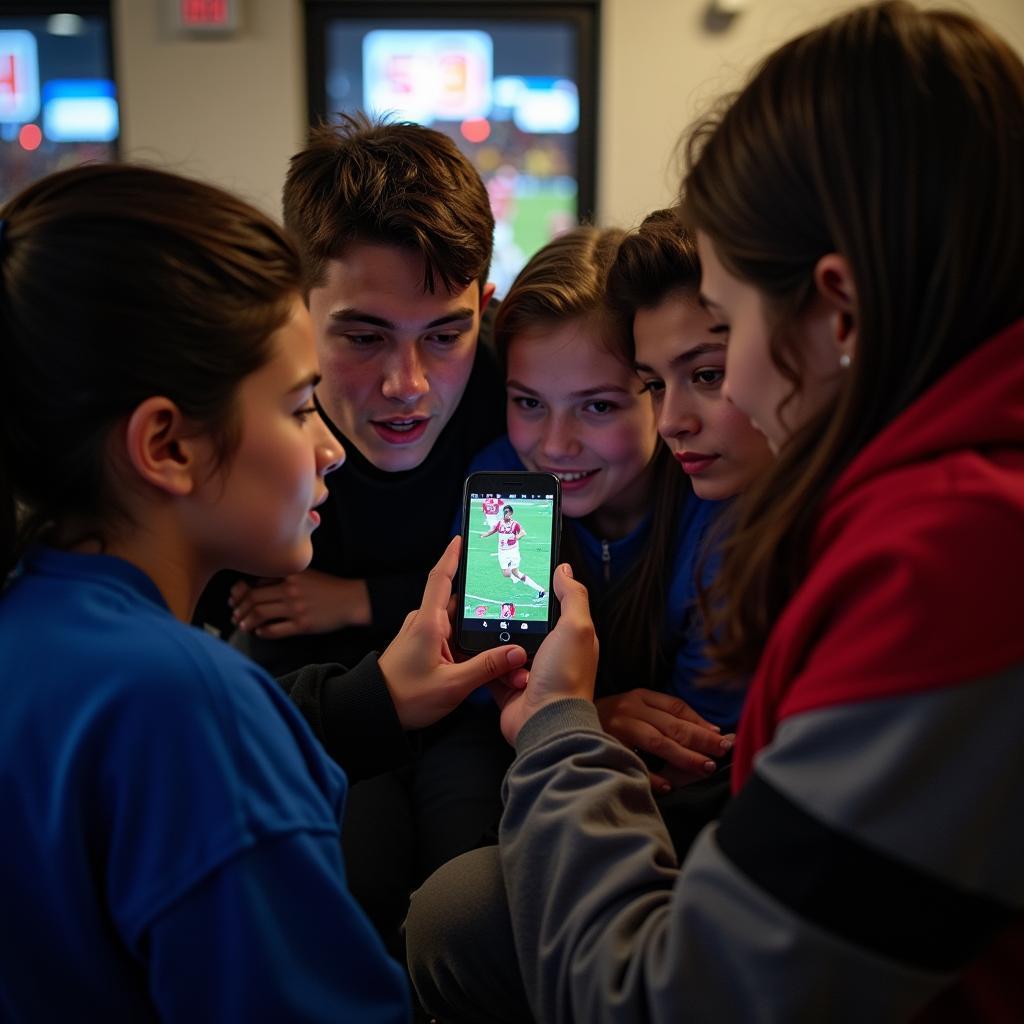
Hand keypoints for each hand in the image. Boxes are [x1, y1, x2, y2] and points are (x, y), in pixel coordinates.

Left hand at [229, 570, 370, 638]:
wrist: (351, 600)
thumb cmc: (327, 587)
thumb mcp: (305, 574)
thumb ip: (282, 577)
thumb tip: (255, 586)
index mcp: (289, 574)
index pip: (254, 582)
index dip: (240, 592)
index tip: (234, 600)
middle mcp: (290, 589)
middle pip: (253, 599)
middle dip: (239, 609)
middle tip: (235, 616)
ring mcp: (296, 608)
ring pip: (260, 614)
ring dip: (247, 622)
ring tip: (244, 626)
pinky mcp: (302, 625)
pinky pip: (275, 630)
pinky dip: (263, 633)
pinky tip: (260, 633)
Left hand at [378, 537, 527, 730]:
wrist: (375, 712)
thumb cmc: (405, 698)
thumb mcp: (452, 685)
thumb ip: (486, 667)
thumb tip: (517, 652)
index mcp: (428, 623)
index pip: (441, 578)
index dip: (453, 556)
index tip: (463, 538)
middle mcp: (425, 623)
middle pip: (460, 602)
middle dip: (486, 602)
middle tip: (510, 594)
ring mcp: (424, 635)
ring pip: (459, 622)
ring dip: (480, 628)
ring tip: (508, 633)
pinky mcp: (426, 648)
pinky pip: (453, 637)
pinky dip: (470, 641)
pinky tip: (489, 651)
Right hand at [490, 564, 598, 744]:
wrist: (545, 722)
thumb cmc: (566, 676)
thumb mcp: (575, 627)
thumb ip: (572, 596)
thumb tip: (564, 569)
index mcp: (569, 637)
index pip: (553, 605)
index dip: (539, 590)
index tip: (520, 575)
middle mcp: (550, 653)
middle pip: (524, 624)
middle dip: (510, 616)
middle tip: (493, 600)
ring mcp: (528, 670)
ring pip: (503, 644)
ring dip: (498, 642)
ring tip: (493, 635)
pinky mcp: (507, 686)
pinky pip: (490, 667)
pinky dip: (486, 663)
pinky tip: (484, 656)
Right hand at [596, 689, 733, 791]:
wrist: (564, 722)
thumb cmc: (610, 720)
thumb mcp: (637, 710)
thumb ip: (668, 718)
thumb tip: (710, 731)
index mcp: (640, 697)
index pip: (677, 707)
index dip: (701, 722)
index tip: (722, 736)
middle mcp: (629, 708)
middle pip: (672, 725)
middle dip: (701, 740)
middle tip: (723, 752)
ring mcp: (616, 727)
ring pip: (658, 741)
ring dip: (684, 756)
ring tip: (704, 767)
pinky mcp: (606, 745)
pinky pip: (634, 762)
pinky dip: (652, 775)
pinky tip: (669, 785)